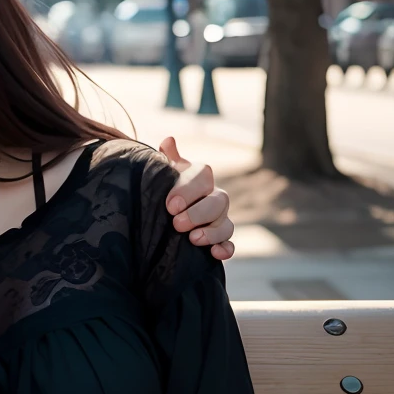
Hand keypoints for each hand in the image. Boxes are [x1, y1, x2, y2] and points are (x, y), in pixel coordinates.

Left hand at [158, 137, 234, 260]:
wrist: (164, 213)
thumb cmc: (164, 189)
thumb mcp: (163, 174)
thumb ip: (166, 159)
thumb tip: (168, 140)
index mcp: (199, 178)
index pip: (203, 175)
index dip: (189, 189)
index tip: (171, 204)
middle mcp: (214, 196)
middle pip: (218, 201)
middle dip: (199, 213)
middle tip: (177, 223)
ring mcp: (220, 218)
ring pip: (227, 224)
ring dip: (212, 232)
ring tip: (193, 239)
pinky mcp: (221, 239)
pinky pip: (230, 243)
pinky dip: (226, 248)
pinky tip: (216, 253)